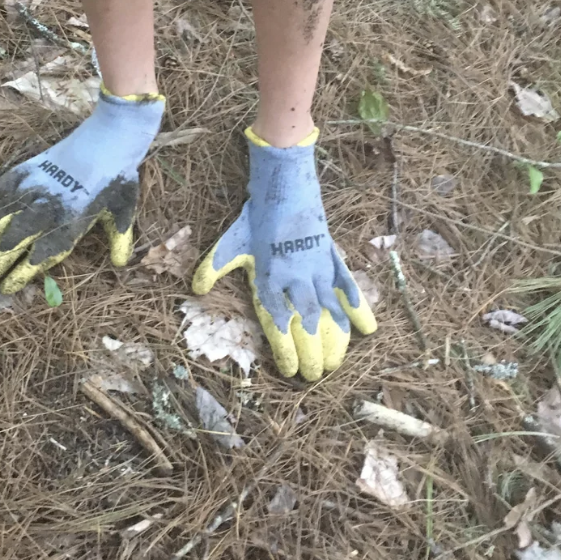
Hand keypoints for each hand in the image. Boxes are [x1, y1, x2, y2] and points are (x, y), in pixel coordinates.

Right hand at [0, 92, 163, 292]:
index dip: (15, 277)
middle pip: (6, 249)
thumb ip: (119, 241)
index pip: (34, 262)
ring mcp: (28, 192)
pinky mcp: (19, 173)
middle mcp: (43, 214)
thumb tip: (122, 265)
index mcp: (67, 229)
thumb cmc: (117, 178)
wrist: (108, 138)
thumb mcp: (123, 213)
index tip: (4, 288)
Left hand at [192, 130, 375, 380]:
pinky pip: (348, 286)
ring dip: (335, 340)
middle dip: (312, 354)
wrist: (284, 184)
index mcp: (269, 279)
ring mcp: (317, 268)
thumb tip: (193, 289)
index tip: (290, 372)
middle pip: (306, 326)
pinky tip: (368, 328)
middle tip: (315, 376)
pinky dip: (358, 306)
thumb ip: (213, 269)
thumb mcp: (230, 243)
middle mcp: (295, 279)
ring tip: (336, 363)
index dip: (285, 352)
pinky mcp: (332, 255)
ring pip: (330, 313)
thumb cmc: (255, 215)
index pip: (277, 325)